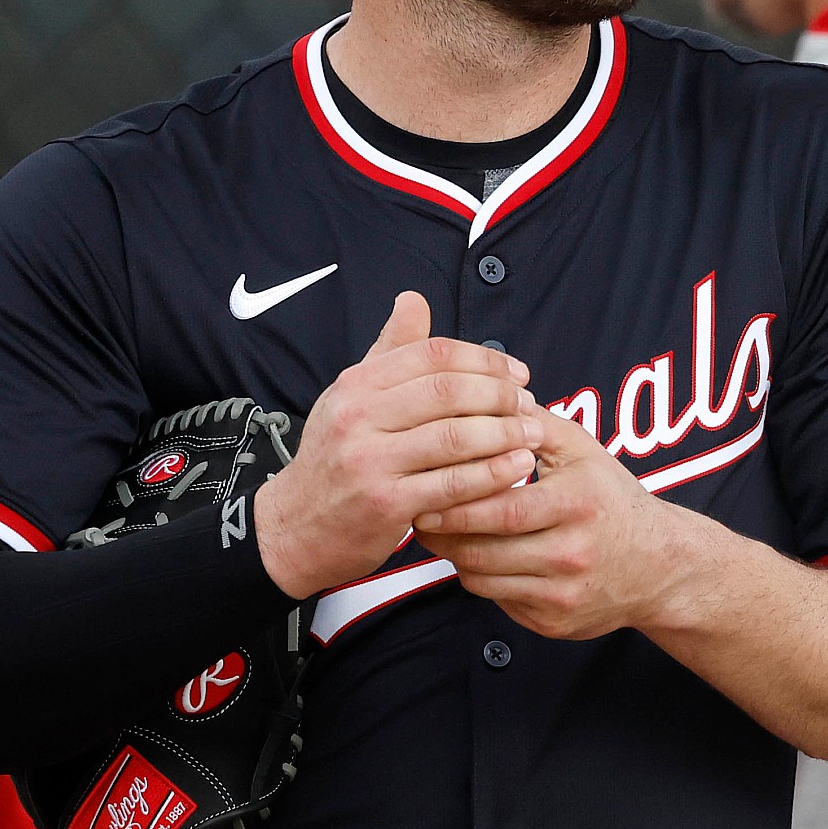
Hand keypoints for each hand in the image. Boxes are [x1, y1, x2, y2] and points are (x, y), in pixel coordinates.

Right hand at [253, 291, 541, 599]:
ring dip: (505, 434)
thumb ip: (389, 351)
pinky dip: (492, 475)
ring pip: (455, 437)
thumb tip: (413, 299)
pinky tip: (517, 468)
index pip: (432, 354)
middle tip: (530, 404)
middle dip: (501, 395)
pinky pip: (452, 485)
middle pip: (448, 391)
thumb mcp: (349, 399)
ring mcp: (369, 461)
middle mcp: (357, 416)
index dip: (484, 359)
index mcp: (355, 384)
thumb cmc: (332, 461)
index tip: (517, 372)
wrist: (293, 529)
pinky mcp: (384, 505)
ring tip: (534, 435)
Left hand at [416, 410, 705, 640]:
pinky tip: (470, 554)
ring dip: (452, 555)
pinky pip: (497, 599)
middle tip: (416, 511)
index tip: (425, 487)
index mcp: (577, 504)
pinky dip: (477, 577)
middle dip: (443, 531)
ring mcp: (564, 593)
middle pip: (485, 548)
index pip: (503, 506)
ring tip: (435, 530)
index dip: (458, 500)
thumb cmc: (610, 499)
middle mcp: (573, 553)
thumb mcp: (583, 451)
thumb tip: (486, 392)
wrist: (659, 567)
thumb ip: (535, 422)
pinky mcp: (554, 622)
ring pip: (483, 578)